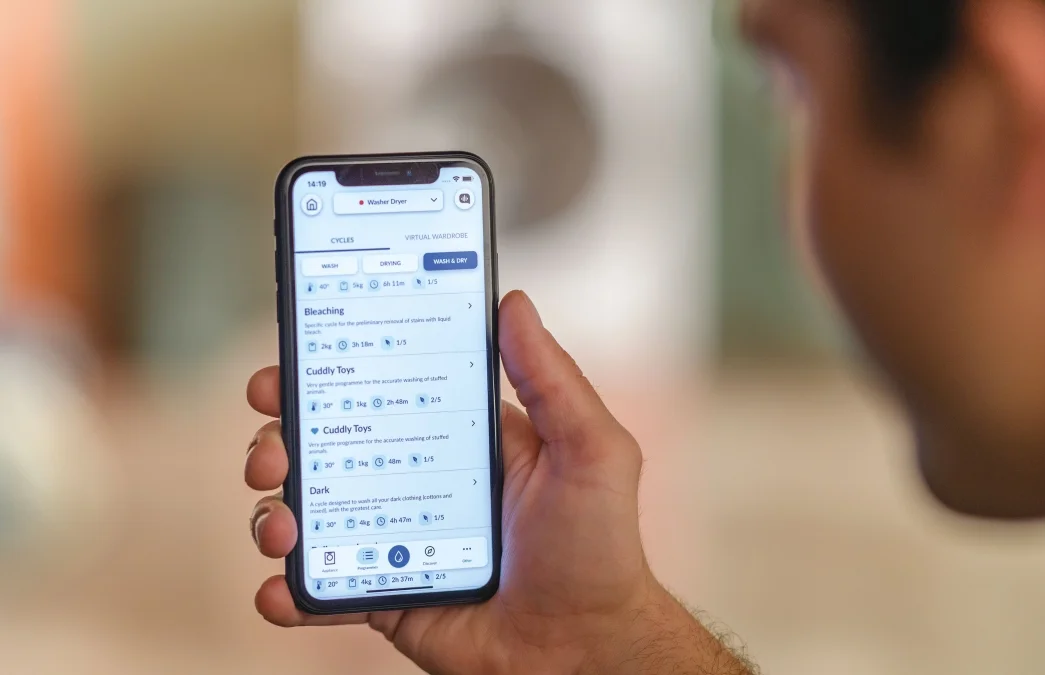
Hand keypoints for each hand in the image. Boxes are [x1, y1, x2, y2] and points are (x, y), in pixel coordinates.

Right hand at [247, 291, 668, 672]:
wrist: (585, 652)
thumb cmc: (598, 549)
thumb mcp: (591, 451)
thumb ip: (552, 379)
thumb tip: (513, 303)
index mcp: (458, 434)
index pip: (383, 383)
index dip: (330, 366)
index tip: (295, 354)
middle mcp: (416, 478)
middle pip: (326, 441)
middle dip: (281, 435)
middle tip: (273, 445)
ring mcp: (393, 537)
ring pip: (308, 510)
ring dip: (274, 511)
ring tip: (284, 524)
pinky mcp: (382, 593)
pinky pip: (318, 588)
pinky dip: (287, 590)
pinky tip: (283, 590)